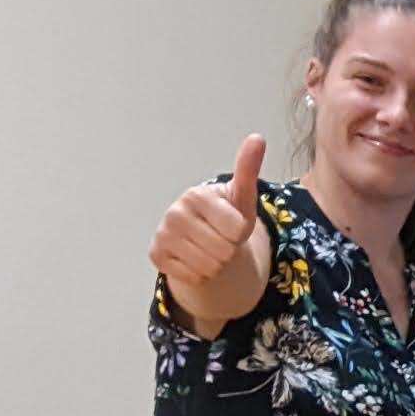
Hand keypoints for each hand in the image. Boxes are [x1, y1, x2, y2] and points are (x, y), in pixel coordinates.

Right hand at [150, 132, 271, 302]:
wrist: (202, 238)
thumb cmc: (227, 216)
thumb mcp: (242, 196)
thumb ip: (248, 169)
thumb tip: (258, 138)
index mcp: (197, 195)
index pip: (237, 230)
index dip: (240, 232)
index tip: (231, 224)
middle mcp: (174, 213)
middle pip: (224, 251)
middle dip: (228, 250)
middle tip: (219, 238)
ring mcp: (163, 235)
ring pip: (210, 267)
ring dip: (216, 264)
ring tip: (209, 248)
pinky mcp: (156, 256)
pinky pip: (194, 277)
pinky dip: (200, 274)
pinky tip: (195, 259)